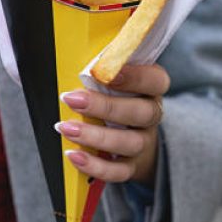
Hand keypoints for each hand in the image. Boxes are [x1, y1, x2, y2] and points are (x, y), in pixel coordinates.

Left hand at [57, 64, 168, 186]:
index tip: (105, 73)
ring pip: (129, 142)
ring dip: (95, 136)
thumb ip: (98, 66)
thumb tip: (65, 50)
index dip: (135, 76)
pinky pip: (119, 171)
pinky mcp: (133, 166)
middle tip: (71, 99)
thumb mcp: (110, 78)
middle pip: (141, 112)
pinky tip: (74, 155)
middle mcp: (151, 115)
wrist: (131, 136)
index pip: (156, 80)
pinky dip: (96, 166)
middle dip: (105, 106)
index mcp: (150, 88)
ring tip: (65, 128)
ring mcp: (144, 142)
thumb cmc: (113, 97)